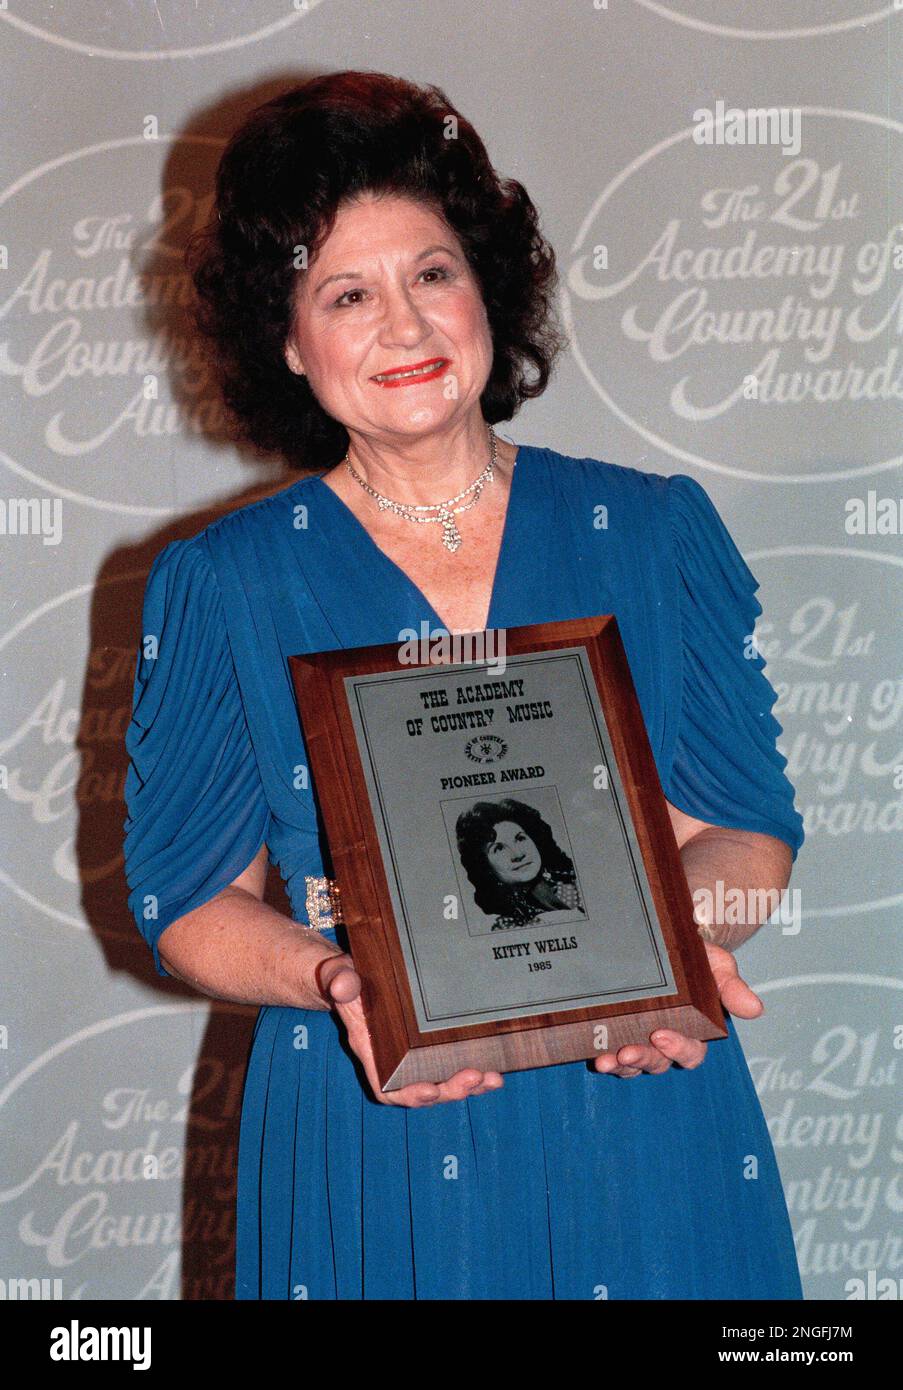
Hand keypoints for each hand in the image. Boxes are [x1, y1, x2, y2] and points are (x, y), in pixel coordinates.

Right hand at [317, 953, 504, 1106]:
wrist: (353, 976)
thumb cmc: (345, 978)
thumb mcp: (339, 975)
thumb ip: (340, 981)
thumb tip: (344, 984)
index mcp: (370, 1050)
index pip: (386, 1086)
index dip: (407, 1093)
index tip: (429, 1089)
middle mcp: (393, 1060)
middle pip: (422, 1089)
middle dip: (449, 1089)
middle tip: (474, 1077)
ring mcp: (413, 1055)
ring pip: (441, 1083)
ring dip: (467, 1086)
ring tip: (492, 1080)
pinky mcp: (429, 1044)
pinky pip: (451, 1066)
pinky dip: (473, 1072)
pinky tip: (494, 1069)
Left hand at [592, 942, 763, 1078]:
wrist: (669, 939)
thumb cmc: (697, 957)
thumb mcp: (717, 965)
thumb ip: (731, 986)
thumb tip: (754, 1009)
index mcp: (694, 1030)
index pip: (691, 1052)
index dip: (678, 1049)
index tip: (662, 1036)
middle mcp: (666, 1040)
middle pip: (658, 1063)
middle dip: (644, 1059)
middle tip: (628, 1052)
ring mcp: (640, 1038)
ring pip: (633, 1064)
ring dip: (620, 1065)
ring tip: (606, 1060)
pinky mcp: (616, 1031)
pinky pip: (611, 1052)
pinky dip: (603, 1056)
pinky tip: (594, 1052)